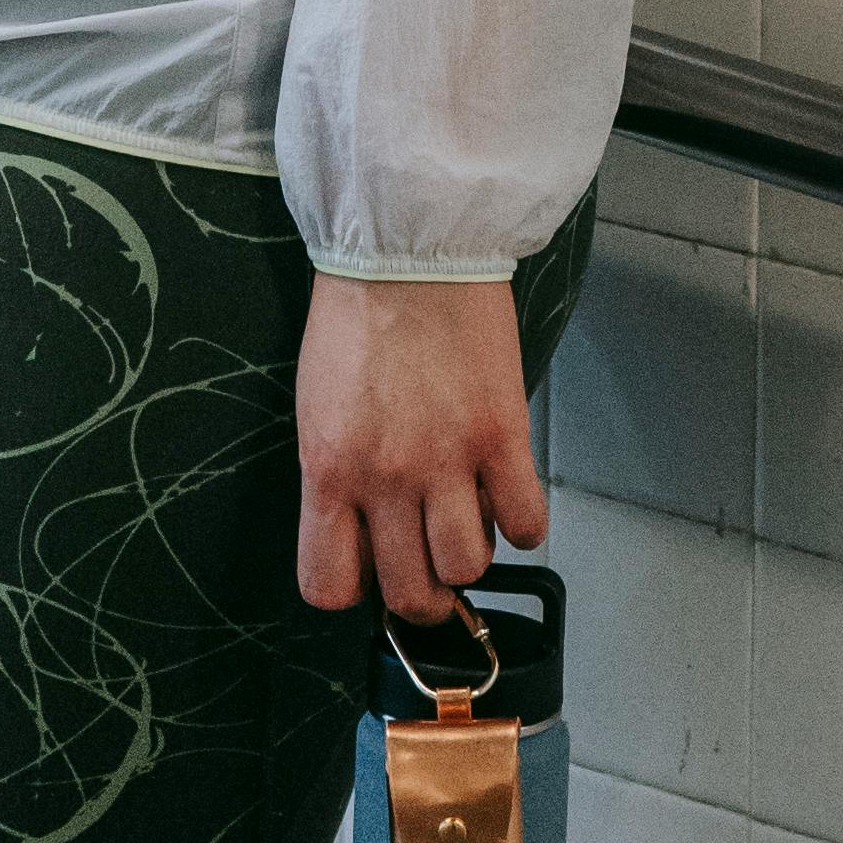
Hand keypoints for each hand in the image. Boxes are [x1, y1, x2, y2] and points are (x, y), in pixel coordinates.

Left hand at [294, 274, 545, 615]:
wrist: (406, 248)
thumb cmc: (355, 318)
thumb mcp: (318, 405)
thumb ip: (338, 474)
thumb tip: (367, 528)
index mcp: (328, 470)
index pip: (329, 585)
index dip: (355, 587)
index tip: (370, 565)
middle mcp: (385, 478)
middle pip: (410, 594)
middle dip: (423, 592)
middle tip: (430, 560)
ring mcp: (447, 460)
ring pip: (468, 568)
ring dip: (470, 556)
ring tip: (469, 521)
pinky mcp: (502, 436)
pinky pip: (524, 521)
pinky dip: (523, 523)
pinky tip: (510, 497)